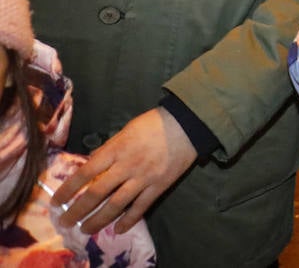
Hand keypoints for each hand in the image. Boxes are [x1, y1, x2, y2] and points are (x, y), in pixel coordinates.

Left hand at [51, 107, 196, 234]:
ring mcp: (143, 178)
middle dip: (78, 210)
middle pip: (97, 193)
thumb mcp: (126, 130)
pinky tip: (118, 229)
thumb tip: (93, 161)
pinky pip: (141, 206)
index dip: (69, 189)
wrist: (187, 124)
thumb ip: (110, 148)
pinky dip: (129, 220)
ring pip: (117, 204)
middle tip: (66, 222)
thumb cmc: (154, 123)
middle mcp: (126, 166)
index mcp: (116, 149)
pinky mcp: (159, 185)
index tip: (57, 201)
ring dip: (99, 219)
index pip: (85, 172)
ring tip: (87, 230)